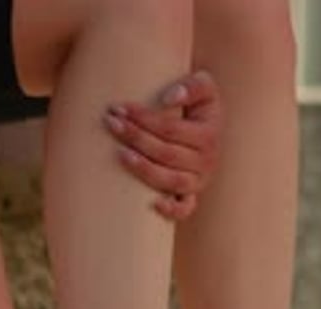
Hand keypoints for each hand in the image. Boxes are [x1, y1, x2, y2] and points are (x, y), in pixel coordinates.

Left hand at [104, 70, 223, 220]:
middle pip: (166, 153)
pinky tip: (154, 204)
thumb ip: (193, 85)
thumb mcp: (205, 85)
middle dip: (136, 138)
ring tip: (120, 154)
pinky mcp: (191, 195)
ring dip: (144, 169)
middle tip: (111, 123)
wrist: (209, 125)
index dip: (143, 118)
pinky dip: (172, 210)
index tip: (119, 108)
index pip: (170, 128)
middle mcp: (207, 161)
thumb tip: (168, 99)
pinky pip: (185, 208)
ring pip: (171, 180)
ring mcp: (199, 181)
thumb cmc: (199, 103)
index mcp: (209, 134)